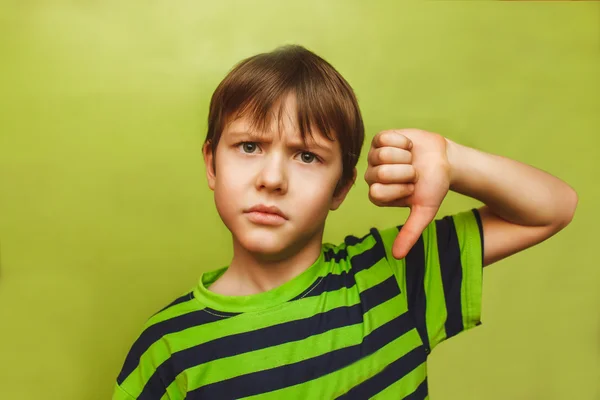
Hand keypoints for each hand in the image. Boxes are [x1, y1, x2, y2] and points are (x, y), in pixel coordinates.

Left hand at [364, 129, 450, 258]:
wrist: (445, 161)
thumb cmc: (434, 187)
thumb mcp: (424, 211)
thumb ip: (410, 233)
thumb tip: (397, 256)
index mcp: (378, 196)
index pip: (377, 192)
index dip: (400, 188)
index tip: (412, 188)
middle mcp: (372, 177)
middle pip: (380, 173)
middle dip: (405, 171)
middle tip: (414, 173)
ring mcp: (374, 157)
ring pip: (382, 154)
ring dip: (404, 156)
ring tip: (411, 159)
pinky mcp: (380, 139)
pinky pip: (385, 138)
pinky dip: (403, 141)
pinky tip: (408, 146)